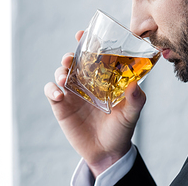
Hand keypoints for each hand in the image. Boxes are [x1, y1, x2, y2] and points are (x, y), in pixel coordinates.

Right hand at [44, 30, 146, 176]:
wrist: (107, 153)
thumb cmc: (121, 130)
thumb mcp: (131, 114)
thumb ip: (135, 99)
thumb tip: (136, 84)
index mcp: (102, 78)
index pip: (93, 56)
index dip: (87, 43)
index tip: (84, 34)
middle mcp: (86, 82)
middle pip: (74, 61)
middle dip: (70, 55)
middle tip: (71, 57)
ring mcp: (72, 93)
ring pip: (61, 73)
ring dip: (60, 70)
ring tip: (65, 77)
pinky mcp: (61, 106)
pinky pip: (51, 92)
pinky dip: (52, 90)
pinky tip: (59, 95)